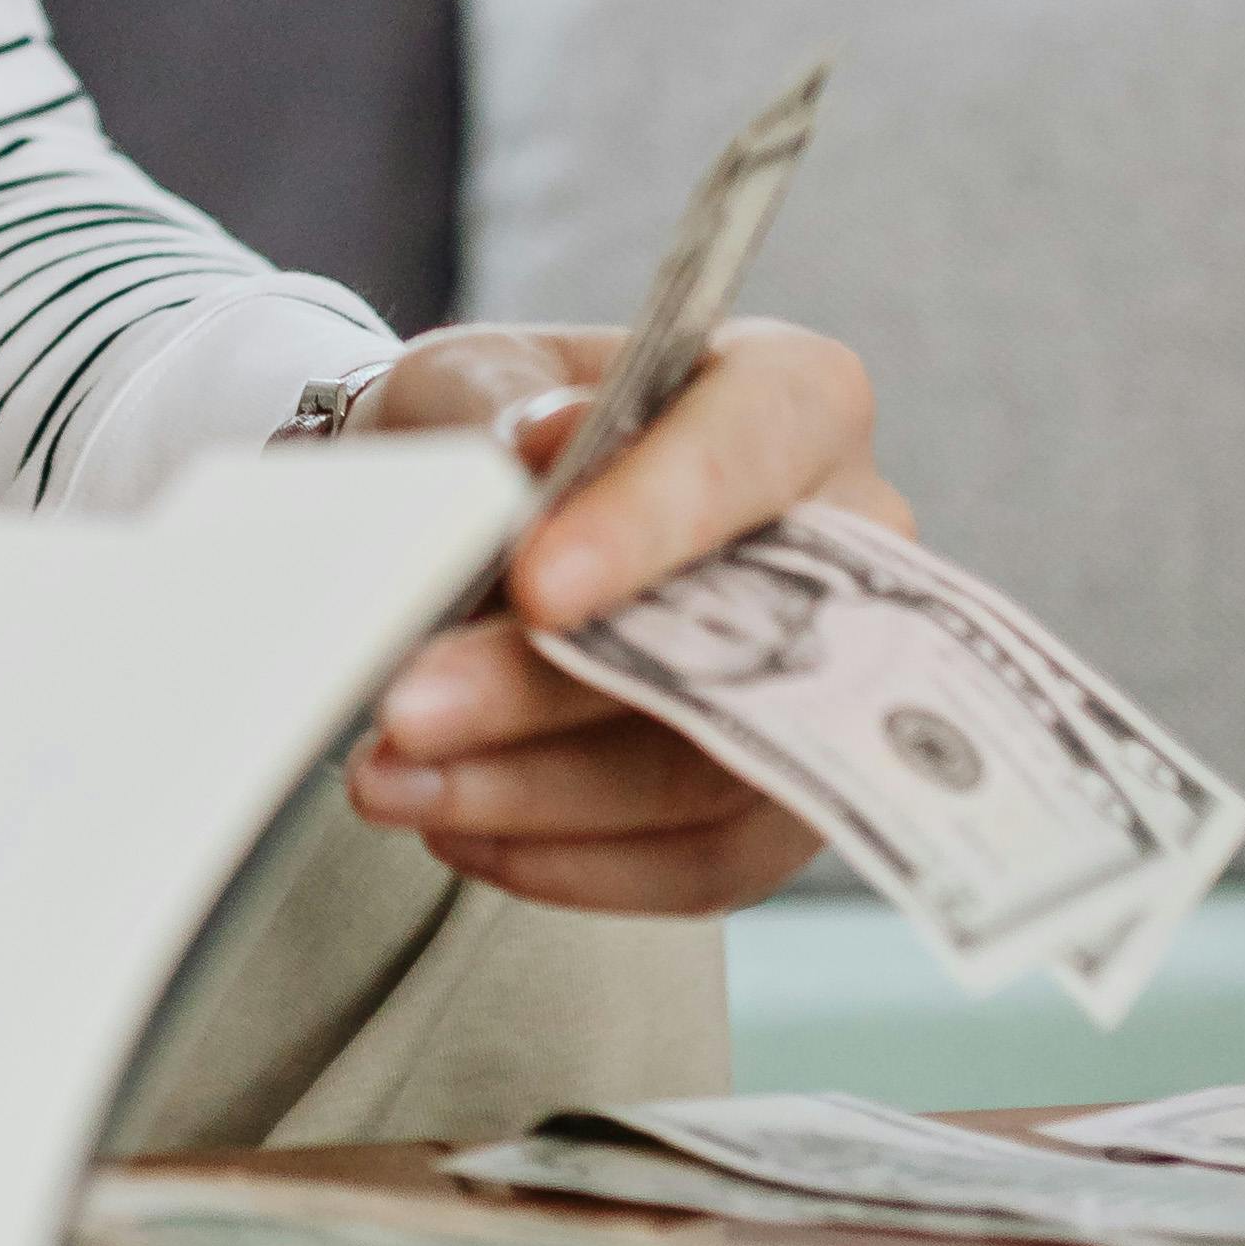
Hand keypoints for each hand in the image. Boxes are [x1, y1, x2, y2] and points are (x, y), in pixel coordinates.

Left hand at [340, 313, 906, 915]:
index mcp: (794, 397)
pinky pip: (702, 864)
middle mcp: (852, 542)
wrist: (479, 515)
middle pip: (725, 635)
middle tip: (405, 710)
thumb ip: (506, 410)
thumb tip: (548, 444)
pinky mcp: (793, 799)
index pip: (750, 450)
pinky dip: (568, 859)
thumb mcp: (473, 382)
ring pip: (707, 771)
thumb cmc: (494, 425)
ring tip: (392, 780)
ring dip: (533, 794)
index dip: (652, 522)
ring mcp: (838, 683)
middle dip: (547, 688)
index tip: (536, 584)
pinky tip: (459, 828)